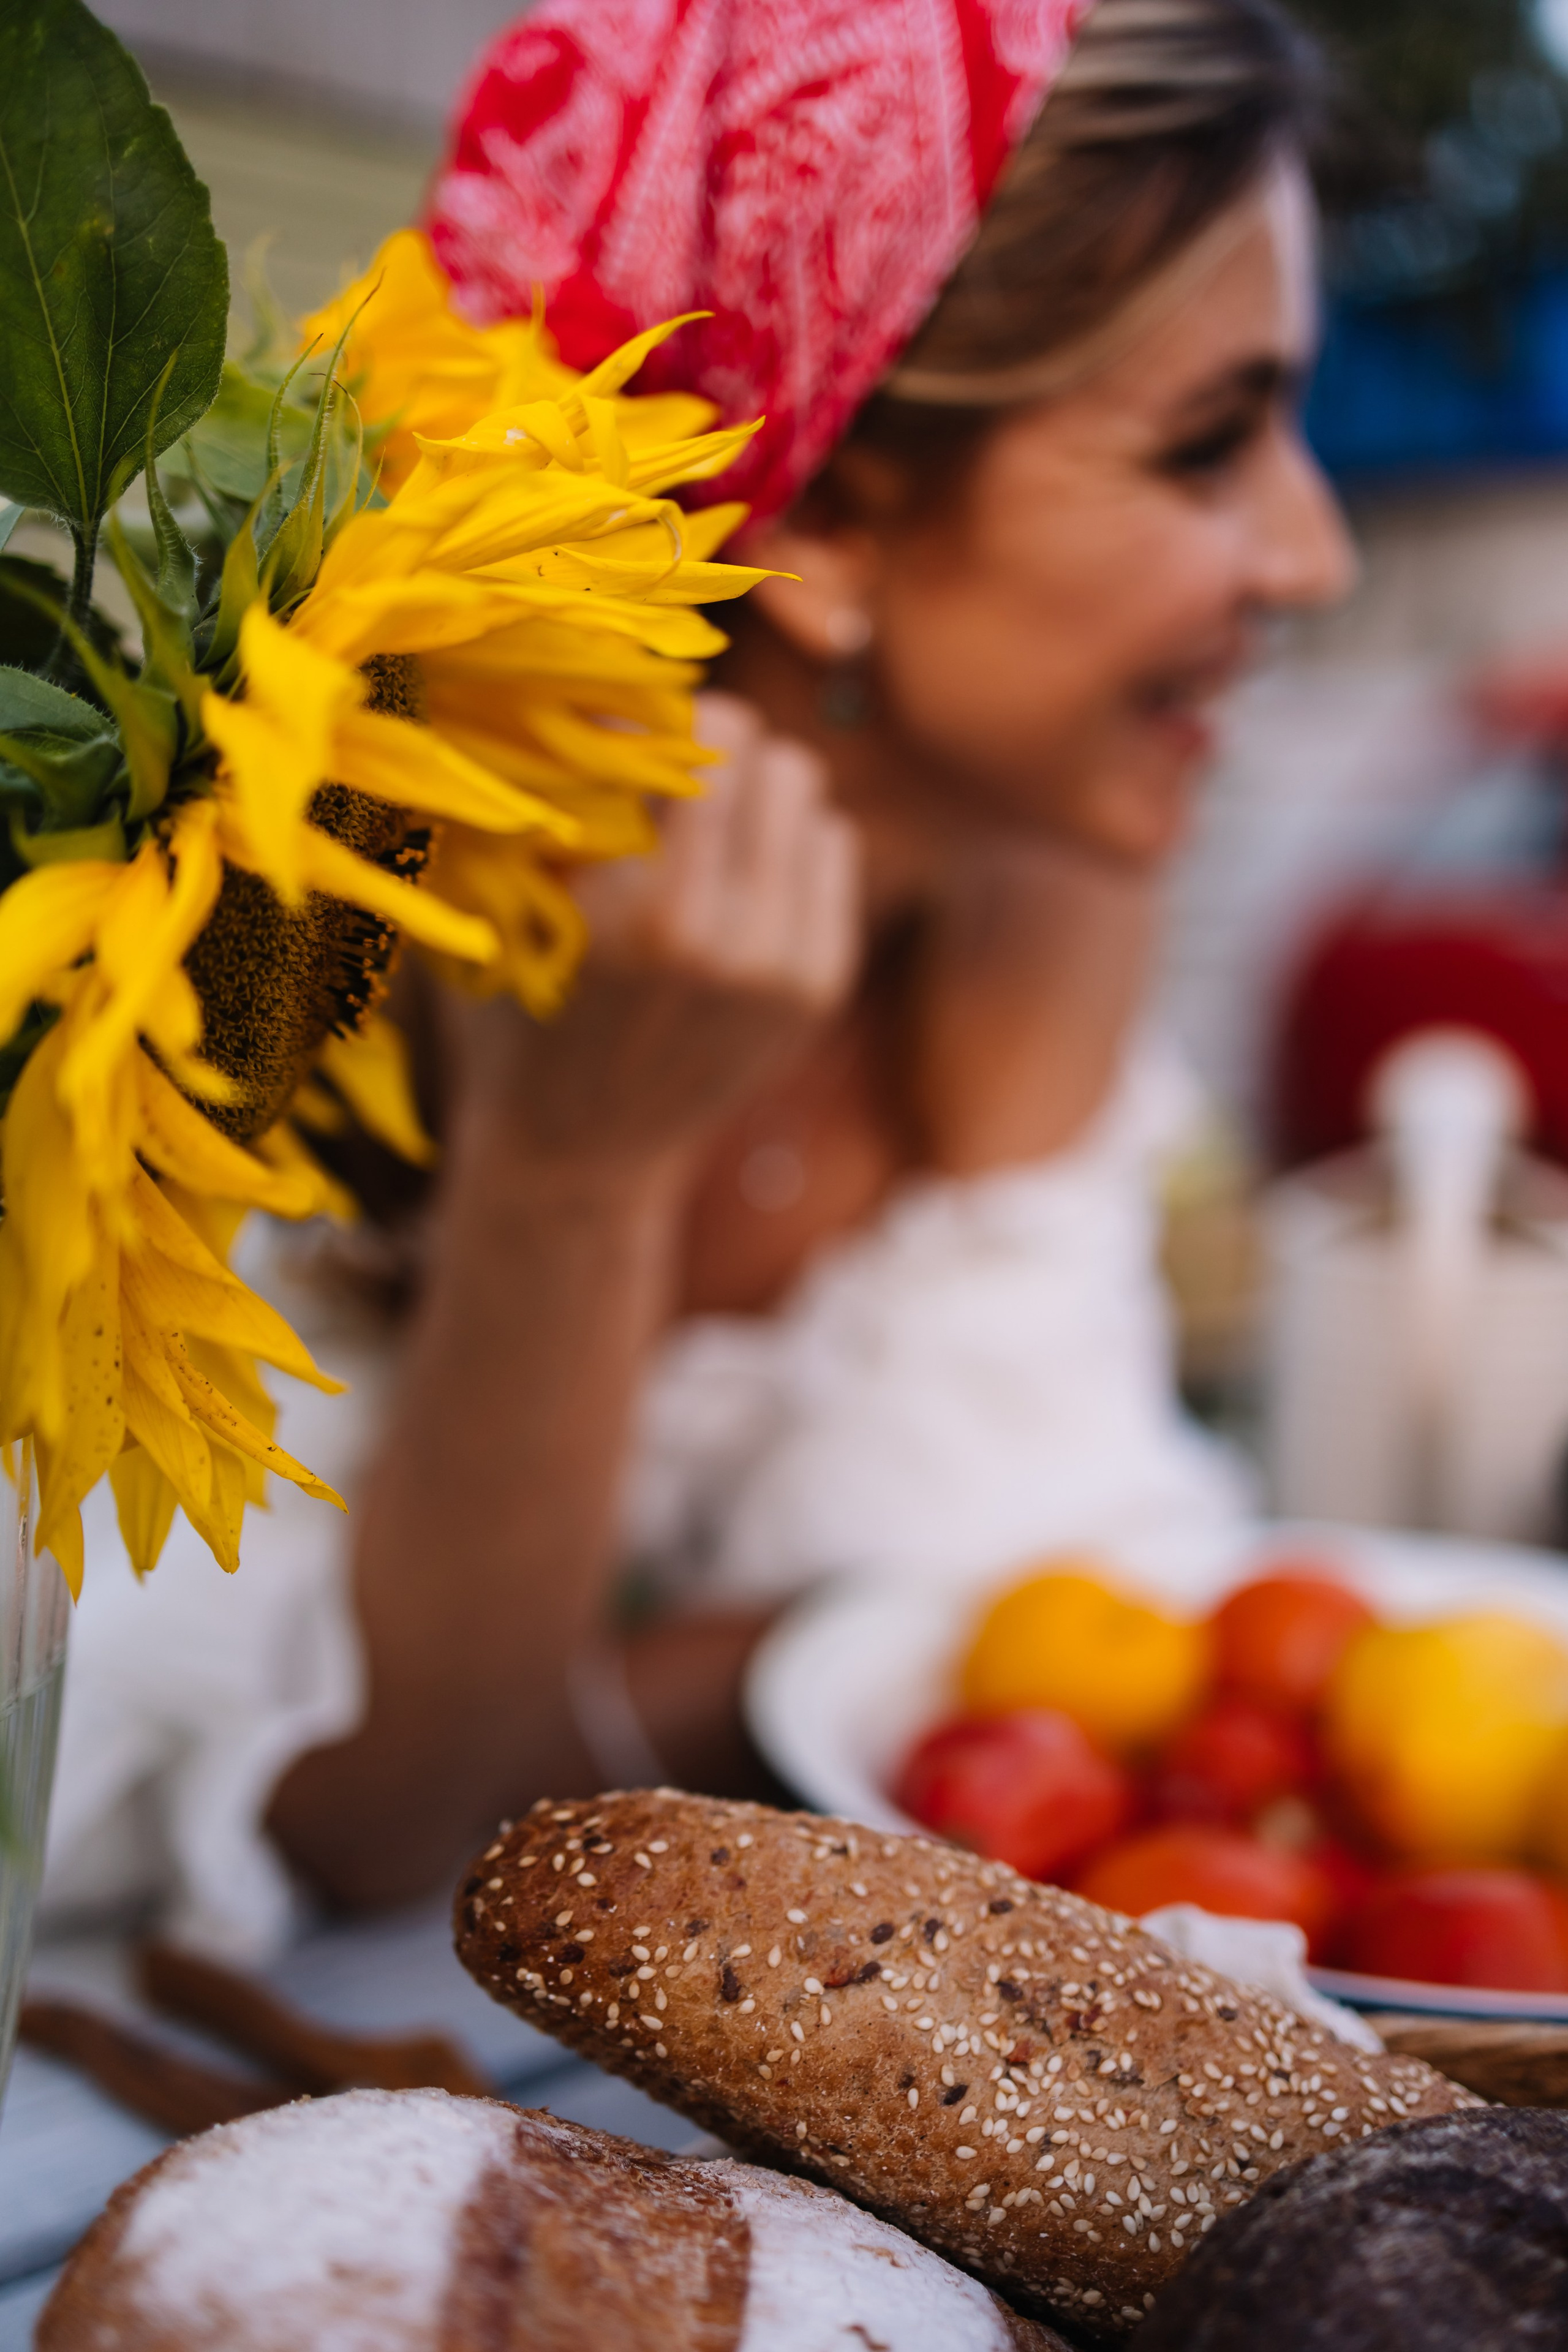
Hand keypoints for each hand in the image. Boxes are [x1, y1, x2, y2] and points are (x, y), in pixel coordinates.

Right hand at [457, 696, 861, 1171]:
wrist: (578, 1151)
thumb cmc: (519, 1007)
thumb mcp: (512, 905)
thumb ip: (556, 802)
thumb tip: (612, 684)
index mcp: (643, 918)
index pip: (703, 746)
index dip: (673, 719)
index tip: (639, 734)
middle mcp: (727, 945)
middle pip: (772, 759)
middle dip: (722, 750)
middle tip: (678, 772)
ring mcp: (785, 970)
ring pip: (810, 798)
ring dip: (759, 794)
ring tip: (707, 827)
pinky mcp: (821, 985)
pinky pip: (834, 849)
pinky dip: (791, 844)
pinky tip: (739, 874)